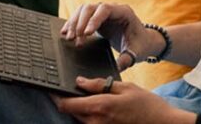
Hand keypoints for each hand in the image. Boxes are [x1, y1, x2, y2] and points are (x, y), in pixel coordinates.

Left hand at [51, 76, 192, 123]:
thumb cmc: (148, 105)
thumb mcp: (125, 87)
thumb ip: (99, 85)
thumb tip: (79, 81)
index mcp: (100, 107)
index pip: (67, 105)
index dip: (56, 96)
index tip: (52, 89)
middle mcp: (96, 123)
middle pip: (72, 112)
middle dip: (70, 101)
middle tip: (77, 89)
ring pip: (80, 119)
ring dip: (81, 109)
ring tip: (94, 98)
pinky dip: (90, 116)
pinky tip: (102, 109)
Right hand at [60, 2, 161, 70]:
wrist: (143, 41)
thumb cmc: (141, 44)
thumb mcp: (137, 52)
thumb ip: (127, 59)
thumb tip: (117, 68)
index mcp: (124, 12)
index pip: (106, 9)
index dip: (94, 19)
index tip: (87, 34)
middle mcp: (112, 9)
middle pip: (90, 7)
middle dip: (80, 22)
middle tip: (74, 39)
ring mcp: (103, 13)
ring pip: (83, 11)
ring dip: (74, 23)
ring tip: (68, 38)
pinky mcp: (96, 19)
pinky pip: (81, 17)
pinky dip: (73, 24)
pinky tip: (66, 33)